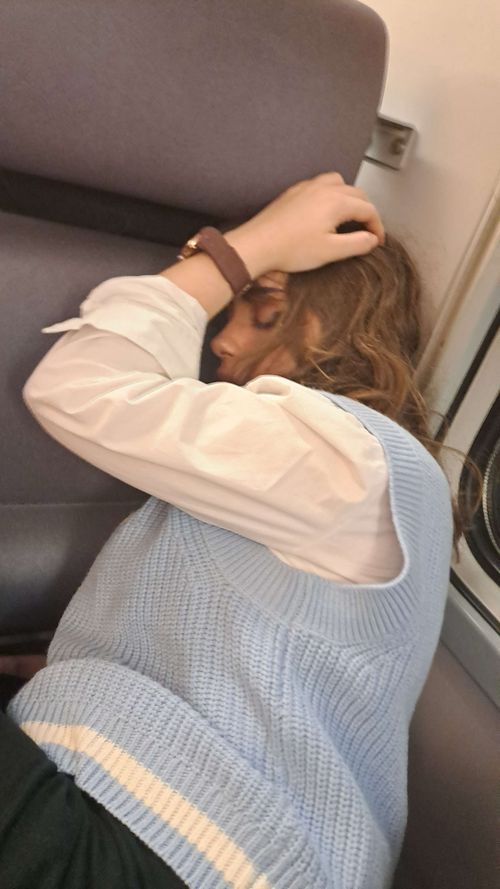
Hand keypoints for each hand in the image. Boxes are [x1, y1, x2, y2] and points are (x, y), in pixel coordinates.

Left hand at [228, 172, 383, 274]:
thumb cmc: (291, 249)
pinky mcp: (294, 192)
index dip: (377, 226)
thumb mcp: (331, 251)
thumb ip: (357, 244)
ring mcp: (307, 187)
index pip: (368, 209)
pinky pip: (320, 185)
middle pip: (356, 194)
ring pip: (338, 183)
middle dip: (366, 211)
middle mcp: (324, 188)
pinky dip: (331, 194)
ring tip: (348, 217)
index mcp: (337, 201)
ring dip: (349, 198)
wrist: (258, 244)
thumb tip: (372, 239)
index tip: (376, 241)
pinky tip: (325, 211)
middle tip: (367, 231)